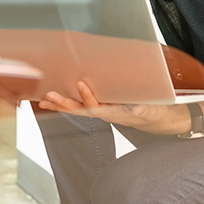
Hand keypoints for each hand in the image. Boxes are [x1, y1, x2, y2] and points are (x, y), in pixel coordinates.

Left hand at [38, 81, 187, 133]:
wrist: (158, 119)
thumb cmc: (155, 113)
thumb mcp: (152, 111)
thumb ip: (144, 110)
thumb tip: (137, 109)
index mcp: (116, 114)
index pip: (98, 107)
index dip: (88, 97)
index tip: (81, 84)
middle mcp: (106, 113)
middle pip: (81, 110)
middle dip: (65, 104)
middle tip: (49, 97)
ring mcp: (103, 109)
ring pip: (79, 108)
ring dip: (62, 104)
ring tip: (45, 100)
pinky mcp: (104, 104)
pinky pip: (83, 104)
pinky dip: (71, 100)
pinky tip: (61, 96)